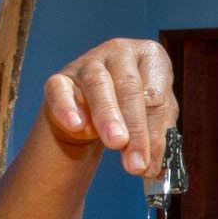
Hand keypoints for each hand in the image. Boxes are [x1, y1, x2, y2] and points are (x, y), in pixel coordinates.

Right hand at [42, 39, 178, 177]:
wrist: (91, 110)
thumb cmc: (130, 110)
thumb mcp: (150, 120)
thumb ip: (155, 138)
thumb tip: (152, 166)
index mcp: (150, 56)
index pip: (157, 94)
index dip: (156, 131)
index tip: (153, 162)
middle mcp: (120, 51)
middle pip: (130, 88)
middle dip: (136, 128)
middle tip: (136, 162)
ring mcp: (89, 62)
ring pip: (99, 85)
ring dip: (108, 116)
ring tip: (116, 143)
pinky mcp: (60, 78)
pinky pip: (60, 90)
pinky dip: (67, 108)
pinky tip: (76, 125)